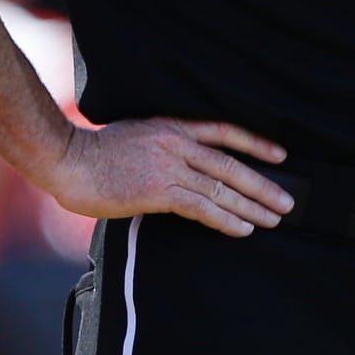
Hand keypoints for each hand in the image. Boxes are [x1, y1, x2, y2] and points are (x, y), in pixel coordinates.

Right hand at [39, 119, 295, 237]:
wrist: (67, 159)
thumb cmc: (92, 152)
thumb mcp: (135, 135)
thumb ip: (162, 146)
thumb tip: (181, 165)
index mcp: (172, 126)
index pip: (225, 132)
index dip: (256, 144)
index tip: (281, 156)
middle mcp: (176, 143)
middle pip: (232, 165)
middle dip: (264, 185)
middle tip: (288, 202)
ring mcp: (169, 166)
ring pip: (223, 188)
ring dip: (253, 206)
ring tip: (274, 219)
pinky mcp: (159, 190)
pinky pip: (203, 207)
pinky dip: (227, 219)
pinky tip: (244, 228)